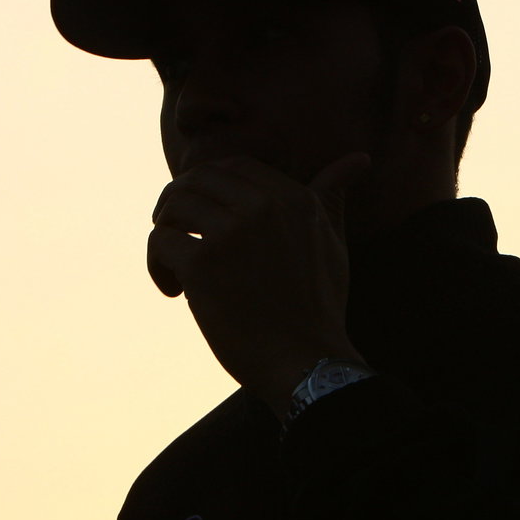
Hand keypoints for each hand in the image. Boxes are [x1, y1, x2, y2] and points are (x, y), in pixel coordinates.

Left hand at [148, 152, 371, 414]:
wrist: (306, 361)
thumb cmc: (319, 306)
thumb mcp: (332, 241)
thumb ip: (332, 195)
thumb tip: (360, 158)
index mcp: (293, 198)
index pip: (233, 167)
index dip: (210, 187)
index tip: (205, 218)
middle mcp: (263, 207)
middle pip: (197, 180)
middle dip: (178, 204)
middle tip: (178, 236)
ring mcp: (231, 233)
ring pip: (173, 207)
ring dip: (165, 234)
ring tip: (175, 266)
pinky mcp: (203, 265)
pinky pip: (160, 243)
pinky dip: (158, 266)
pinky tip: (174, 291)